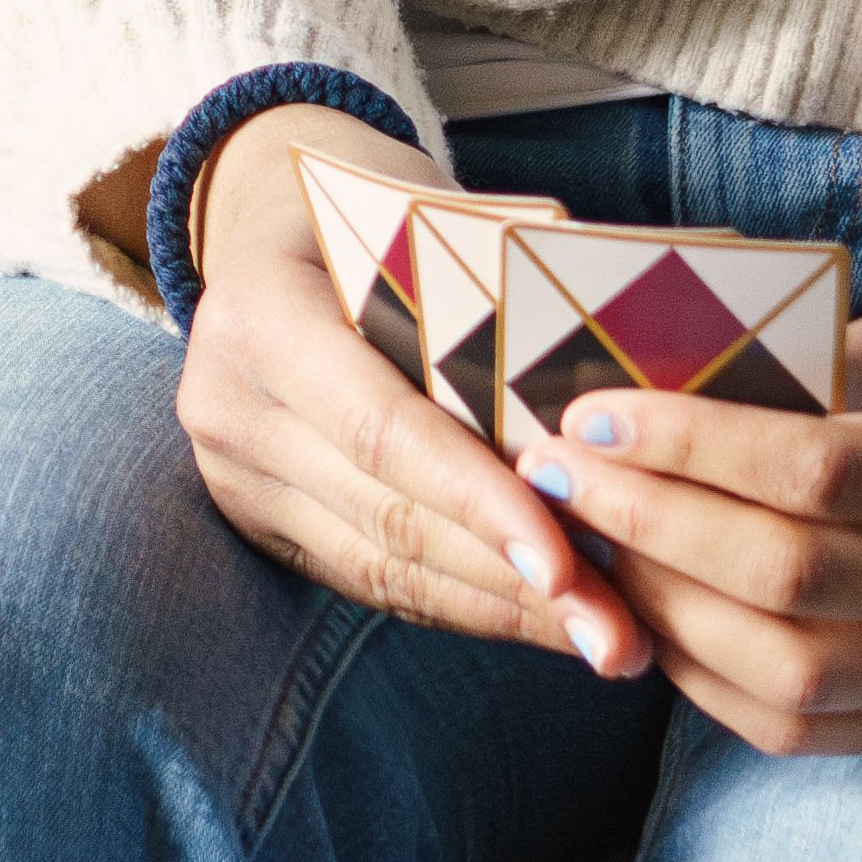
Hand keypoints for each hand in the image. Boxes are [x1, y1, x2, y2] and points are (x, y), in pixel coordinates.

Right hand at [170, 108, 643, 667]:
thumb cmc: (380, 217)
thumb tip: (636, 382)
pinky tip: (544, 622)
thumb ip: (499, 300)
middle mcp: (224, 401)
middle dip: (514, 582)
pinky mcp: (255, 516)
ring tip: (610, 645)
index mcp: (260, 315)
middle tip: (623, 635)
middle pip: (388, 514)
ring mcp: (230, 469)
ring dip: (503, 611)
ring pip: (380, 564)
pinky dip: (466, 604)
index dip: (478, 502)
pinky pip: (370, 578)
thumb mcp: (430, 223)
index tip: (568, 566)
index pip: (382, 430)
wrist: (270, 224)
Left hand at [519, 304, 861, 756]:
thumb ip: (830, 354)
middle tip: (552, 471)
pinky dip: (696, 674)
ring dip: (658, 604)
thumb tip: (674, 360)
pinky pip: (793, 726)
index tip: (589, 414)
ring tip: (581, 538)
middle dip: (647, 521)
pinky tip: (637, 608)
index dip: (690, 445)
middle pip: (791, 575)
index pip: (821, 470)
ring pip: (786, 666)